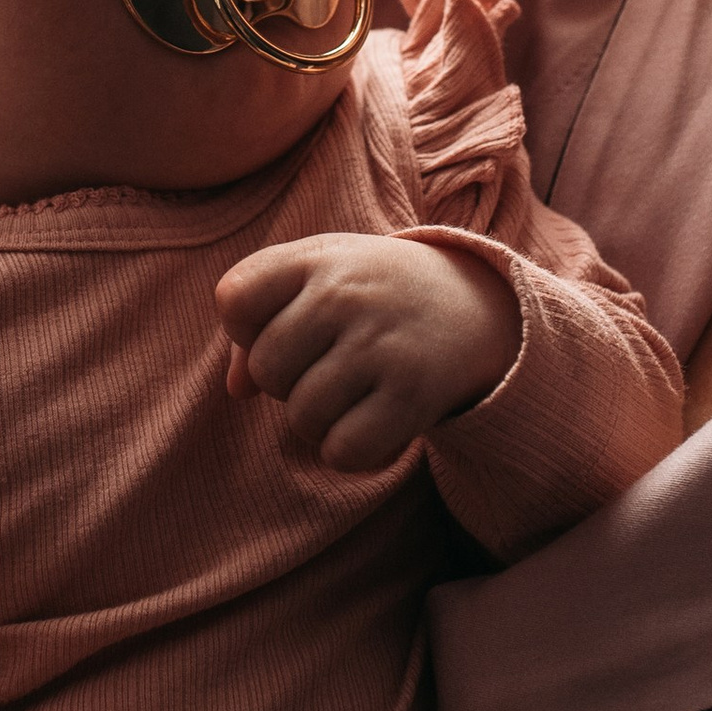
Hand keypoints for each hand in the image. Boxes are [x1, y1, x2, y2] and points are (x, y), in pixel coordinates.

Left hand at [217, 238, 519, 472]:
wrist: (477, 305)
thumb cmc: (374, 293)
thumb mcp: (319, 278)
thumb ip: (260, 319)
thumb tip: (235, 391)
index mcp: (318, 259)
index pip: (234, 300)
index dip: (245, 328)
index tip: (286, 325)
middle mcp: (348, 296)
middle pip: (265, 370)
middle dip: (287, 381)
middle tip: (329, 363)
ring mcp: (381, 346)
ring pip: (302, 417)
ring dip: (319, 419)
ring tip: (353, 391)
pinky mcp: (413, 394)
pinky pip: (343, 451)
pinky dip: (350, 449)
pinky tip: (372, 420)